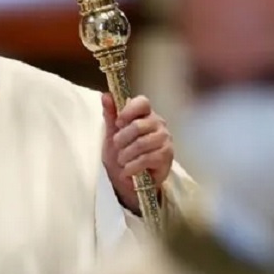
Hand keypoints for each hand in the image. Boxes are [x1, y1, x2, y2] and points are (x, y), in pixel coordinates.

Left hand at [101, 93, 173, 212]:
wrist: (130, 177)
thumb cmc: (122, 151)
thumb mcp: (112, 132)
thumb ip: (110, 114)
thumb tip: (106, 95)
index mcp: (145, 114)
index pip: (142, 102)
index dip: (128, 111)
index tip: (118, 123)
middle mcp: (159, 124)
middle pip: (138, 125)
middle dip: (122, 139)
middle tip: (117, 147)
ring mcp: (165, 140)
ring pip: (141, 143)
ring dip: (126, 155)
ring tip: (121, 160)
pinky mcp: (167, 157)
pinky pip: (147, 159)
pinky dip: (132, 166)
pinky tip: (128, 170)